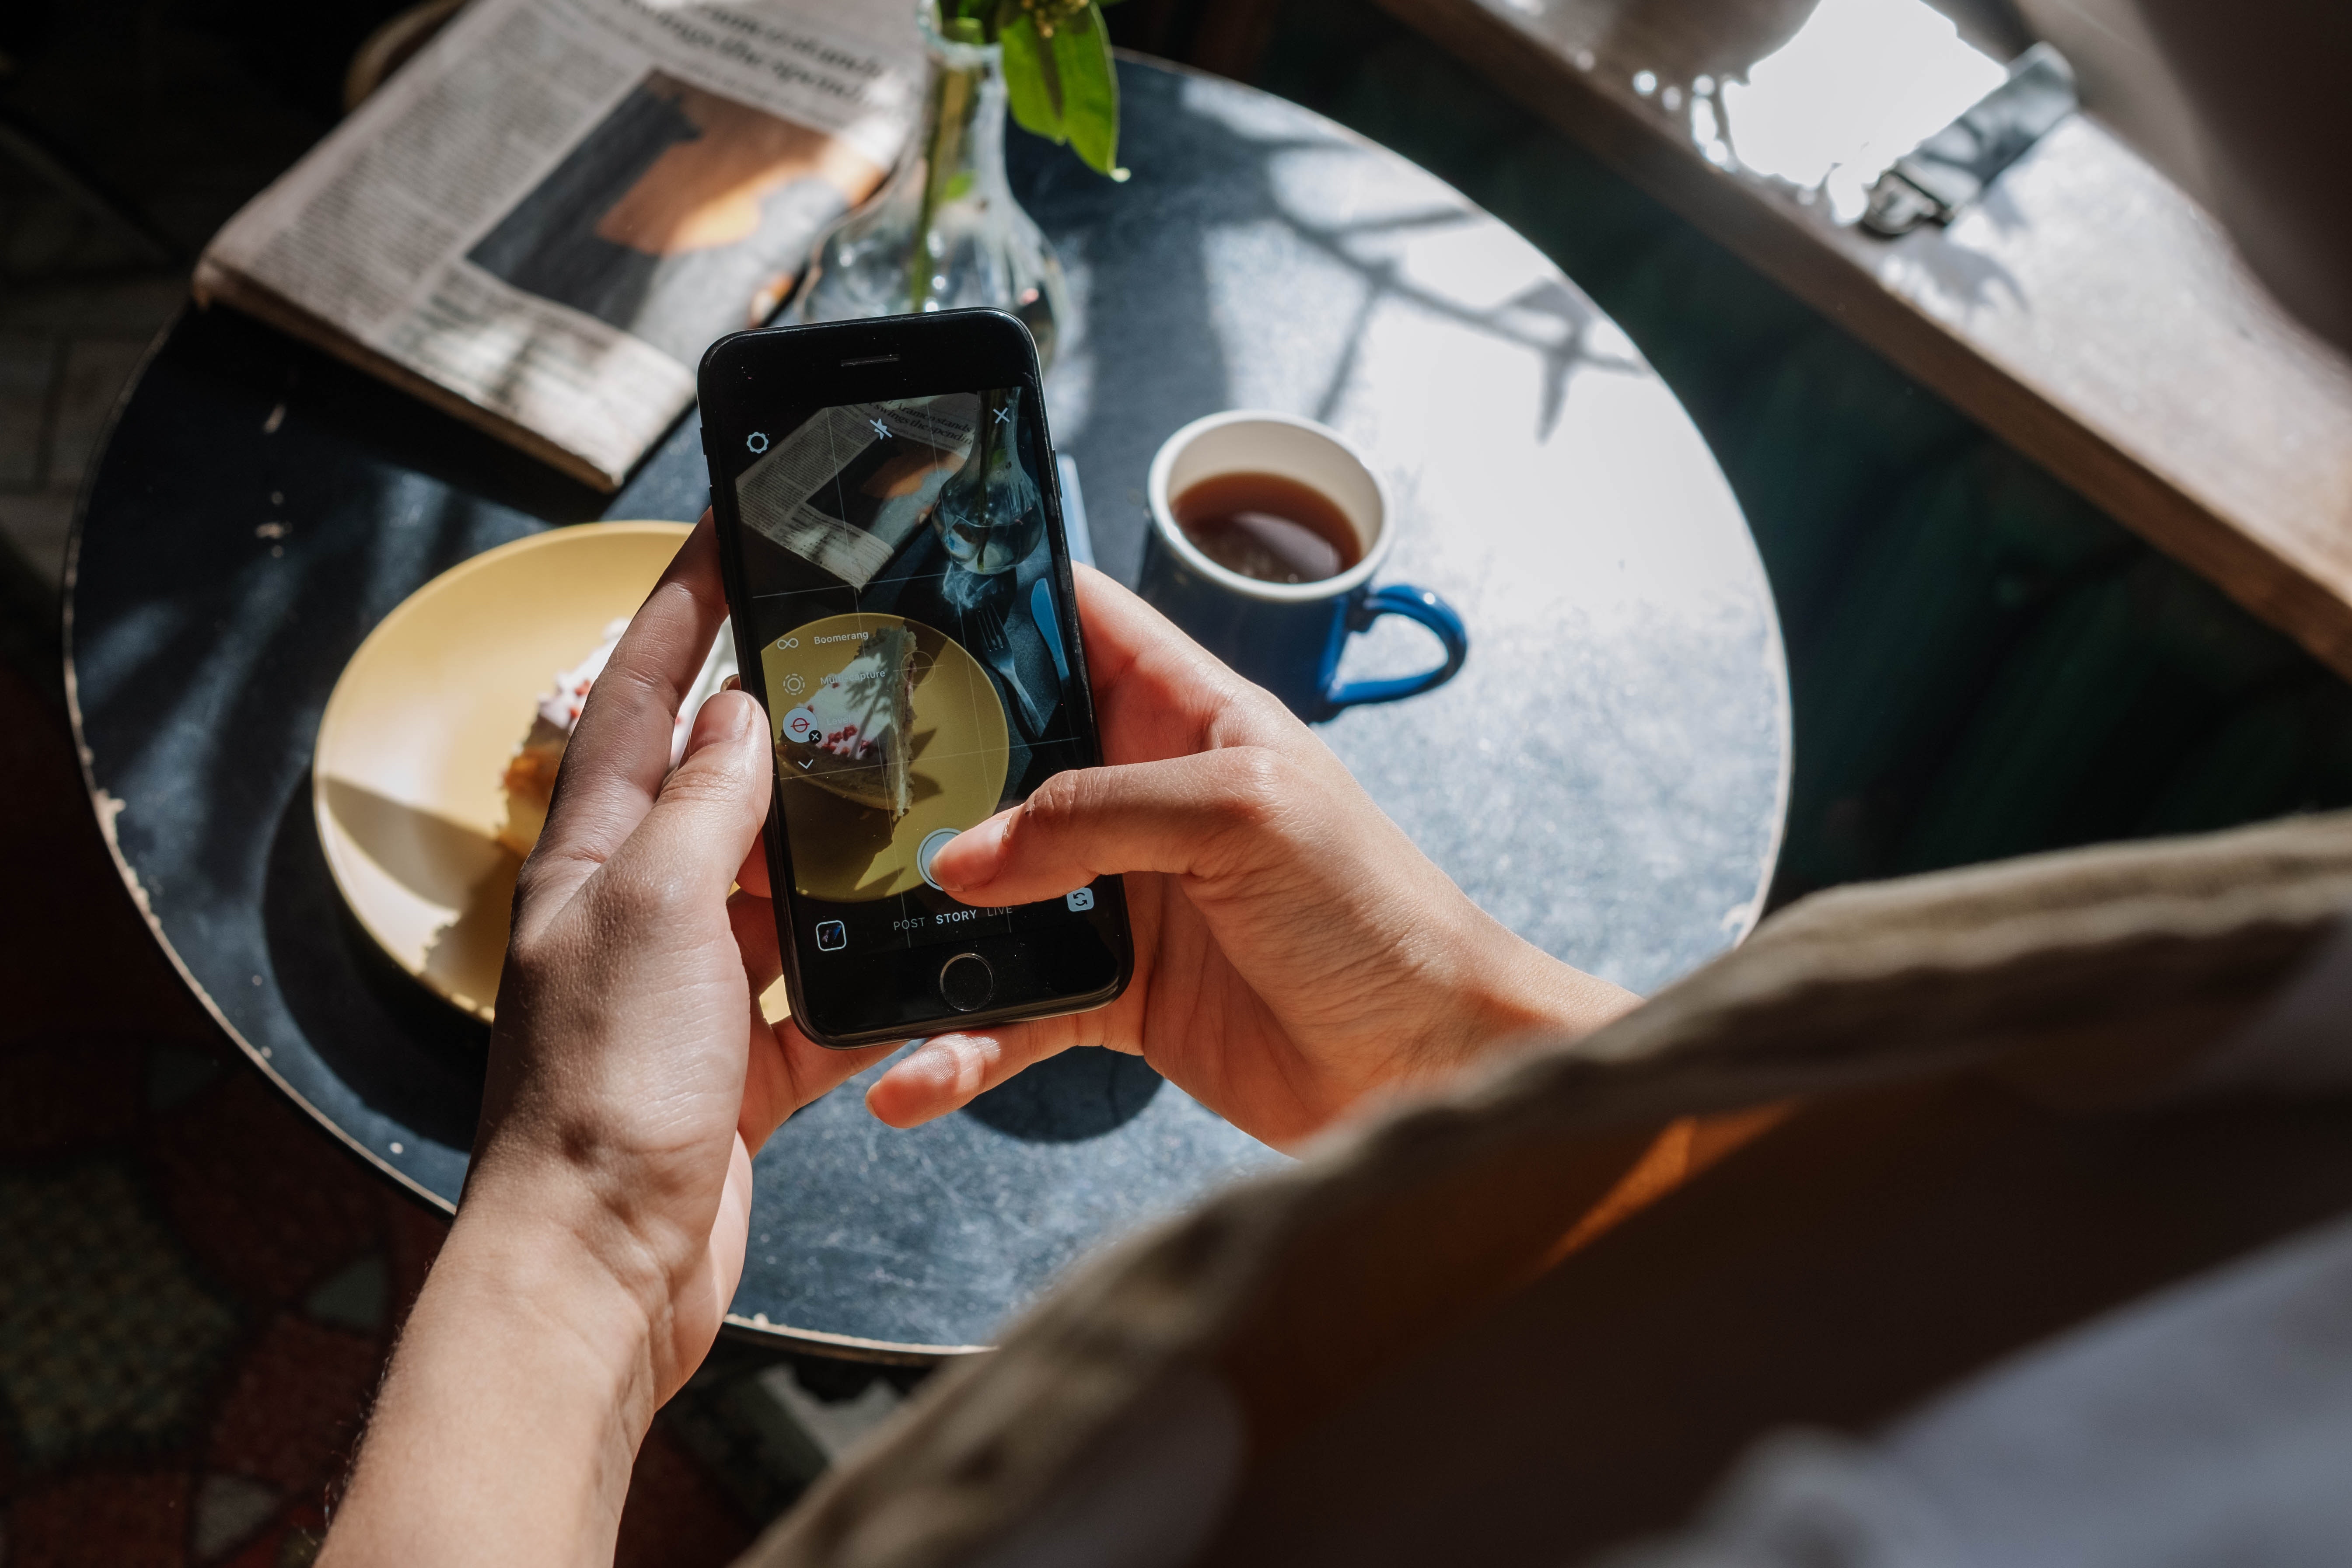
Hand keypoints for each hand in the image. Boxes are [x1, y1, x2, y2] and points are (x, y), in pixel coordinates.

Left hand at [323, 516, 892, 1566]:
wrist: (602, 1266)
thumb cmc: (605, 1089)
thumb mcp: (656, 912)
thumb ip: (703, 807)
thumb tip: (734, 711)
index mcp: (593, 858)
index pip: (635, 696)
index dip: (679, 607)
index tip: (727, 530)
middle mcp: (636, 913)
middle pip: (712, 785)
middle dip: (778, 717)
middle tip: (859, 658)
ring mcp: (689, 991)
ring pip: (776, 888)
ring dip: (837, 846)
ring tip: (917, 792)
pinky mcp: (739, 1066)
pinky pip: (814, 998)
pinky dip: (863, 975)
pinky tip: (922, 953)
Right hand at [855, 567, 1636, 1150]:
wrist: (1431, 1060)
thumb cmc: (1378, 912)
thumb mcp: (1243, 815)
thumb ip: (1094, 817)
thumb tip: (961, 860)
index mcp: (1186, 715)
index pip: (1075, 621)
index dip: (991, 598)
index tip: (889, 597)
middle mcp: (1143, 796)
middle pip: (1002, 762)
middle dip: (916, 778)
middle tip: (819, 789)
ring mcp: (1124, 895)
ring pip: (991, 897)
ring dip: (921, 930)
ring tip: (837, 955)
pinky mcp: (1119, 994)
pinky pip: (1016, 1013)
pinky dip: (961, 1044)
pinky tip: (911, 1077)